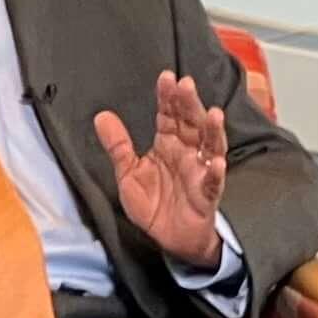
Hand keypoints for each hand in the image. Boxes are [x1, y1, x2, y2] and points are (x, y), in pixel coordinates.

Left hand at [94, 72, 231, 273]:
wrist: (170, 239)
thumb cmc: (154, 204)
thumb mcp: (128, 174)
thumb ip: (118, 146)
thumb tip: (101, 116)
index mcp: (168, 144)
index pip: (169, 115)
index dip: (168, 97)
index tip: (166, 77)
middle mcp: (187, 152)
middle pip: (191, 123)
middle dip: (190, 104)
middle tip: (186, 85)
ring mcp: (200, 172)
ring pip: (210, 146)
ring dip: (213, 131)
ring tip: (213, 114)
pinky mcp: (207, 195)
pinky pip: (213, 182)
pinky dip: (216, 172)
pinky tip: (217, 163)